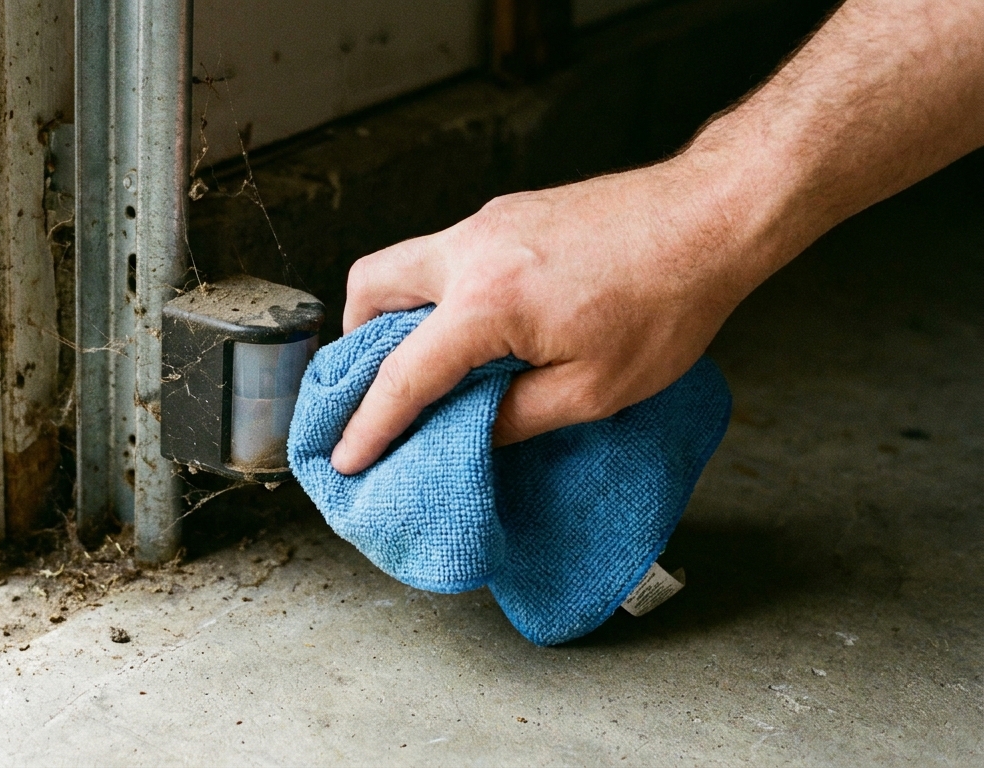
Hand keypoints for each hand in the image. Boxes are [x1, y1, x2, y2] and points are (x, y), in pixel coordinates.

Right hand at [329, 155, 782, 475]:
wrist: (712, 216)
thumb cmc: (668, 300)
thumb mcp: (595, 391)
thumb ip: (516, 418)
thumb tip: (470, 433)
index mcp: (487, 301)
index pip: (405, 373)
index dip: (370, 424)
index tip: (347, 456)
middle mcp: (472, 250)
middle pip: (369, 285)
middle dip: (357, 340)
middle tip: (376, 385)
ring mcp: (490, 222)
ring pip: (406, 262)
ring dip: (400, 313)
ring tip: (431, 361)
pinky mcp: (511, 212)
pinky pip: (449, 254)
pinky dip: (442, 293)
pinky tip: (481, 327)